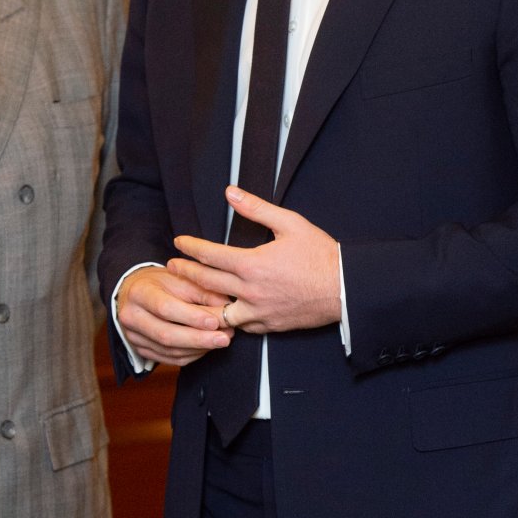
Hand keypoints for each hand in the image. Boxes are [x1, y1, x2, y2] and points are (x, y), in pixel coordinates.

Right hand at [116, 265, 232, 366]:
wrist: (137, 293)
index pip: (165, 308)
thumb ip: (205, 293)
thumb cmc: (164, 283)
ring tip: (222, 340)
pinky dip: (192, 355)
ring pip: (169, 350)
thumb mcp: (183, 279)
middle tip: (226, 338)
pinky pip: (170, 359)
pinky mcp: (141, 351)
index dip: (191, 317)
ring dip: (199, 348)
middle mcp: (131, 316)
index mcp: (139, 293)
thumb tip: (228, 309)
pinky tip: (208, 347)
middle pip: (166, 334)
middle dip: (199, 338)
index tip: (215, 322)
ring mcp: (133, 337)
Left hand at [168, 187, 341, 334]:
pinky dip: (228, 318)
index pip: (209, 255)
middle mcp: (250, 290)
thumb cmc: (320, 254)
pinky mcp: (269, 325)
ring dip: (202, 302)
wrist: (345, 288)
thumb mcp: (290, 223)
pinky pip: (240, 325)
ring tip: (190, 294)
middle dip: (185, 272)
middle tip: (171, 266)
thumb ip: (256, 208)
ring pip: (218, 311)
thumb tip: (230, 192)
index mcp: (252, 264)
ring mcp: (258, 311)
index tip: (179, 242)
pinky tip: (223, 311)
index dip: (190, 247)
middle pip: (206, 283)